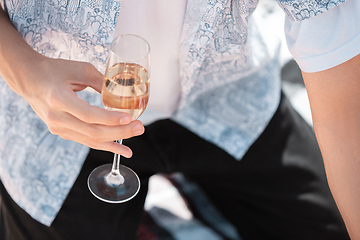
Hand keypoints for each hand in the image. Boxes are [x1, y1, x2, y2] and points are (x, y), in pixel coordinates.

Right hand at [19, 57, 143, 157]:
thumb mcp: (80, 69)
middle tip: (140, 127)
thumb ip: (102, 82)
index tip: (129, 117)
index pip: (88, 115)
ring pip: (91, 140)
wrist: (29, 79)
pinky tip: (120, 148)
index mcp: (58, 99)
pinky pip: (86, 141)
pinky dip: (105, 145)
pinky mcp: (61, 132)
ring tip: (136, 135)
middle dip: (120, 131)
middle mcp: (56, 118)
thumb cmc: (55, 70)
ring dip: (116, 140)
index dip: (110, 119)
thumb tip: (124, 94)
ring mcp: (58, 128)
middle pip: (93, 131)